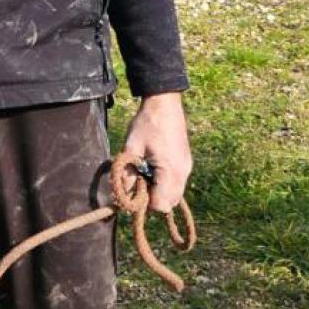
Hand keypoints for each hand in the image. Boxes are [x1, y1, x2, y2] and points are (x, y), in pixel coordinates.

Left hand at [122, 92, 191, 212]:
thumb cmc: (147, 124)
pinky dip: (165, 184)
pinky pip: (177, 184)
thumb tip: (122, 195)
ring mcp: (186, 168)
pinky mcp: (186, 163)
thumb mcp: (131, 148)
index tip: (133, 191)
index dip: (145, 204)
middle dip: (153, 200)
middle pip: (170, 204)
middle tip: (138, 183)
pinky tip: (153, 169)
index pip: (161, 205)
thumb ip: (127, 174)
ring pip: (175, 195)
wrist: (164, 103)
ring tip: (145, 175)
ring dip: (159, 192)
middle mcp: (183, 173)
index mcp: (171, 171)